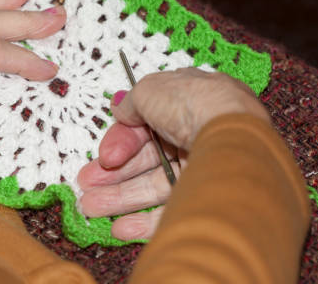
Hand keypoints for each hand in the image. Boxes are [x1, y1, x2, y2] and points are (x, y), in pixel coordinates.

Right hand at [77, 68, 268, 239]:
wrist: (231, 136)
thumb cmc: (191, 103)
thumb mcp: (150, 89)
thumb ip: (131, 101)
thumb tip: (119, 109)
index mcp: (187, 106)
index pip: (146, 126)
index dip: (121, 141)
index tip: (103, 156)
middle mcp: (197, 137)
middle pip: (147, 159)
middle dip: (113, 174)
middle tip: (86, 186)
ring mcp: (204, 169)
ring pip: (155, 187)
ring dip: (120, 198)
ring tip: (90, 207)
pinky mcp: (209, 200)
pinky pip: (174, 212)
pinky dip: (145, 222)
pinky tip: (120, 228)